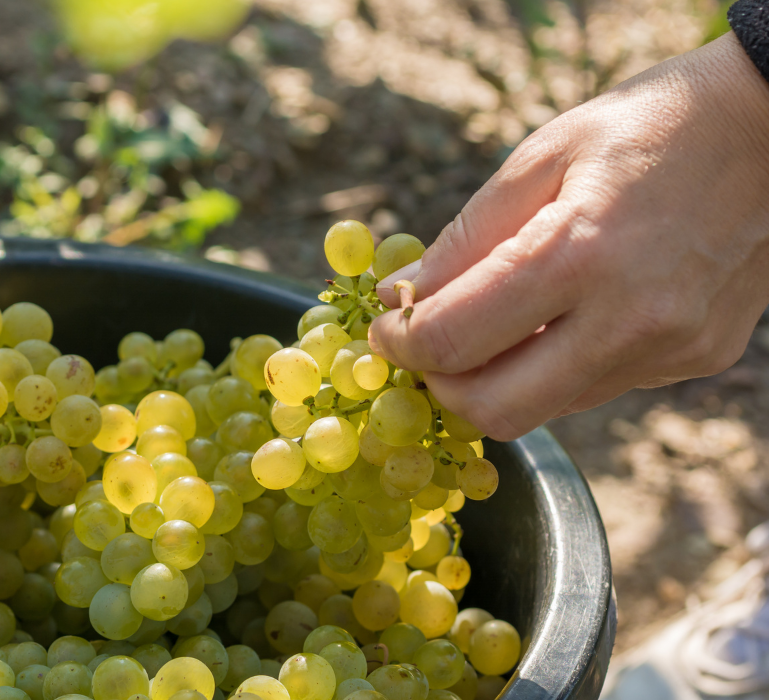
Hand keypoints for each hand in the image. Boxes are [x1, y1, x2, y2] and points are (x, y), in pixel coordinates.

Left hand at [367, 33, 768, 440]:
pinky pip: (596, 388)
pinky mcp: (696, 360)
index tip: (384, 330)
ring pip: (547, 408)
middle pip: (497, 411)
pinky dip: (555, 368)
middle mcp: (631, 319)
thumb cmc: (647, 128)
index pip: (456, 341)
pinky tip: (560, 318)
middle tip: (423, 350)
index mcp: (581, 254)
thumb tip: (403, 297)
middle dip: (440, 389)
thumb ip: (466, 237)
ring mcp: (671, 350)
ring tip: (489, 325)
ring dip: (498, 381)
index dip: (400, 344)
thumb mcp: (541, 157)